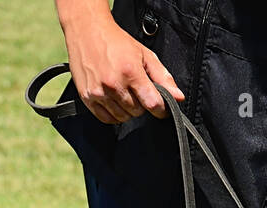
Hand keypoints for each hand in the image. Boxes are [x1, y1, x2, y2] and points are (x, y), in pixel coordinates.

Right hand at [59, 3, 182, 123]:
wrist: (86, 29)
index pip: (152, 104)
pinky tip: (114, 100)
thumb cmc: (117, 41)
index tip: (161, 107)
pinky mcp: (87, 97)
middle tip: (136, 89)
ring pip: (123, 117)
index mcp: (130, 72)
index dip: (161, 109)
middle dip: (141, 104)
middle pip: (138, 112)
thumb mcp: (144, 55)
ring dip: (127, 110)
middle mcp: (113, 84)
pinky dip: (113, 114)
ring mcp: (98, 92)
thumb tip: (179, 97)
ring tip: (123, 92)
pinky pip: (106, 119)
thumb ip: (163, 77)